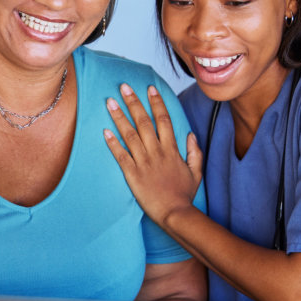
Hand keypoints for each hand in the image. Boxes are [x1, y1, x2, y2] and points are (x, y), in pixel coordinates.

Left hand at [103, 83, 202, 225]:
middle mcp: (156, 152)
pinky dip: (112, 142)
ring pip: (129, 135)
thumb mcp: (196, 172)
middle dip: (133, 102)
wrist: (174, 214)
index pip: (163, 120)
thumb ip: (194, 152)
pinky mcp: (132, 174)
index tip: (149, 88)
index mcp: (171, 150)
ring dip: (119, 117)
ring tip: (110, 102)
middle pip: (143, 122)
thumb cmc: (184, 195)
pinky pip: (120, 155)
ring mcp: (143, 162)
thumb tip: (190, 135)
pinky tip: (104, 130)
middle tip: (123, 86)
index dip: (156, 102)